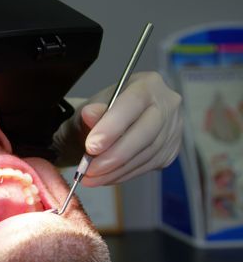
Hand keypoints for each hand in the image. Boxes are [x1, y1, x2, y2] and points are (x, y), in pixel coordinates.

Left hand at [53, 71, 181, 185]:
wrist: (106, 126)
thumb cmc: (98, 112)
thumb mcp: (89, 107)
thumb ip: (91, 112)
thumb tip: (90, 114)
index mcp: (148, 84)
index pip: (133, 103)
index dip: (113, 126)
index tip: (92, 146)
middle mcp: (167, 104)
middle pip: (145, 134)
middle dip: (114, 155)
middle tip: (89, 169)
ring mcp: (173, 129)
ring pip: (146, 154)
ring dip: (116, 170)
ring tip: (91, 177)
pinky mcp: (170, 151)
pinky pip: (147, 166)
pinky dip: (123, 174)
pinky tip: (105, 177)